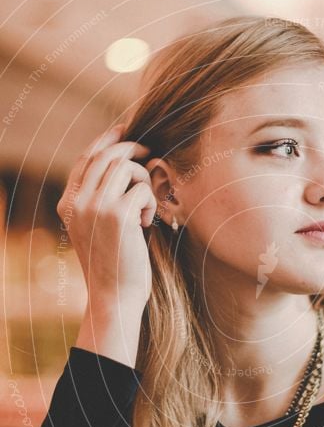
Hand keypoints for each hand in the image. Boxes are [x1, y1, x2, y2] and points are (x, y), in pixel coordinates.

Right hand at [57, 125, 156, 310]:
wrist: (114, 297)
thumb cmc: (115, 263)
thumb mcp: (98, 227)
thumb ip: (100, 197)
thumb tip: (122, 160)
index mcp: (68, 203)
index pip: (85, 157)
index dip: (107, 139)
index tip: (125, 129)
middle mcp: (76, 201)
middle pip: (107, 155)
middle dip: (133, 149)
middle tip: (151, 153)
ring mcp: (94, 207)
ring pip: (126, 167)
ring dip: (144, 181)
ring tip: (145, 208)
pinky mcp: (117, 215)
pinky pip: (143, 189)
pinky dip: (152, 203)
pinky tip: (147, 224)